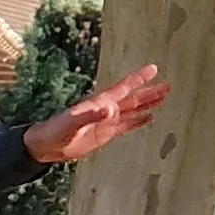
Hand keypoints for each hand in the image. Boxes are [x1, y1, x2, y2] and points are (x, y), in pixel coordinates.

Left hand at [24, 64, 169, 165]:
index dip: (139, 79)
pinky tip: (149, 118)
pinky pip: (126, 125)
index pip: (124, 88)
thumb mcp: (73, 123)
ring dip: (147, 104)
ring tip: (163, 98)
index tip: (154, 69)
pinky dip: (138, 121)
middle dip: (150, 92)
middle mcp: (106, 110)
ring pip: (132, 110)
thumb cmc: (56, 131)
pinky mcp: (105, 133)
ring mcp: (106, 121)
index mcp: (100, 103)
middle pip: (133, 98)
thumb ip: (92, 116)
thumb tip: (111, 108)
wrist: (47, 145)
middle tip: (168, 87)